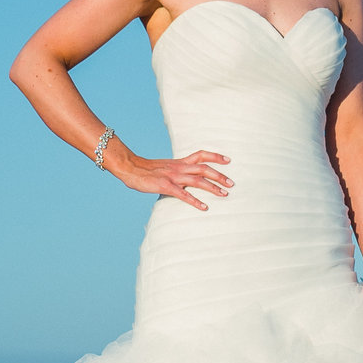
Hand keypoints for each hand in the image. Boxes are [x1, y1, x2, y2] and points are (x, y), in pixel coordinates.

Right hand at [109, 148, 232, 210]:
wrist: (130, 167)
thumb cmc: (146, 170)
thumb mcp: (165, 167)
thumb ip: (177, 171)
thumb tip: (187, 178)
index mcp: (180, 162)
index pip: (201, 155)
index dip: (216, 157)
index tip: (228, 160)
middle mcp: (179, 167)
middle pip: (204, 169)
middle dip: (220, 176)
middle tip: (232, 183)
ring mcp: (173, 176)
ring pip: (198, 180)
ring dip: (213, 187)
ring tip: (225, 194)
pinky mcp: (166, 186)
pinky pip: (184, 194)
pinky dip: (195, 201)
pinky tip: (204, 207)